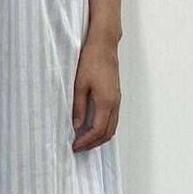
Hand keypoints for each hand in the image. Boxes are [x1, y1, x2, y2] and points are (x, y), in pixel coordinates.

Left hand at [70, 34, 120, 151]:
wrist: (104, 45)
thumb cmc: (91, 61)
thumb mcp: (79, 85)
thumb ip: (79, 107)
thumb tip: (77, 125)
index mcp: (106, 102)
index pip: (98, 130)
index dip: (86, 141)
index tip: (75, 146)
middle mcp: (115, 103)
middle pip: (108, 133)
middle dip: (94, 144)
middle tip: (78, 148)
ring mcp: (117, 100)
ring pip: (113, 127)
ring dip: (100, 138)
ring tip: (84, 141)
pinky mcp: (116, 96)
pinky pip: (113, 119)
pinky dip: (104, 129)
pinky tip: (92, 128)